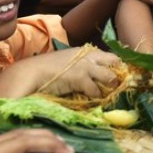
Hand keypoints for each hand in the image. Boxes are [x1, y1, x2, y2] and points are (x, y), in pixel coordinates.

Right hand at [0, 47, 120, 98]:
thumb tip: (94, 77)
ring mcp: (86, 66)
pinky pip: (96, 90)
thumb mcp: (69, 62)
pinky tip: (93, 101)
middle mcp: (89, 56)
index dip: (117, 67)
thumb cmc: (48, 70)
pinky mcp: (80, 78)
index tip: (121, 76)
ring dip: (111, 86)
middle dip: (119, 74)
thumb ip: (82, 65)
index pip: (110, 56)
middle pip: (115, 62)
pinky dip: (96, 97)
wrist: (32, 72)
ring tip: (110, 95)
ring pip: (110, 76)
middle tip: (119, 85)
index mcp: (86, 51)